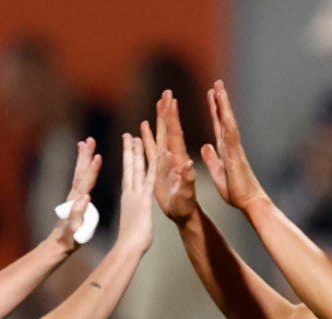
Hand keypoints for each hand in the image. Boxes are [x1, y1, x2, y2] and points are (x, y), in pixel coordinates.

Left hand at [49, 138, 101, 252]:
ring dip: (83, 158)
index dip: (92, 169)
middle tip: (89, 140)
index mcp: (77, 202)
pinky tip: (86, 165)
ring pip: (79, 173)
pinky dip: (83, 169)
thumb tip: (85, 197)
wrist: (58, 245)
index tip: (98, 155)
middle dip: (85, 156)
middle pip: (80, 172)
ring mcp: (73, 197)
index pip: (86, 182)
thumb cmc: (68, 240)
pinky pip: (80, 180)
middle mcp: (74, 196)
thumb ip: (77, 214)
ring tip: (85, 144)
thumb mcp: (74, 230)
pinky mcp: (75, 200)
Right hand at [116, 132, 155, 253]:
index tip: (127, 147)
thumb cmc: (131, 241)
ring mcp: (136, 195)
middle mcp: (130, 192)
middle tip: (129, 135)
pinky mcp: (144, 199)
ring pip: (136, 168)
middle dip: (130, 150)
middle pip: (130, 167)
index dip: (128, 159)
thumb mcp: (132, 222)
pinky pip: (149, 179)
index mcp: (128, 197)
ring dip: (136, 152)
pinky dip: (152, 166)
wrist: (129, 248)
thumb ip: (132, 213)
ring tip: (134, 136)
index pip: (128, 173)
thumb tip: (131, 212)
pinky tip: (154, 154)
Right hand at [142, 90, 200, 225]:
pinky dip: (148, 136)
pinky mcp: (158, 167)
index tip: (171, 101)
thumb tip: (187, 164)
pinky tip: (144, 125)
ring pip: (161, 135)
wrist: (183, 214)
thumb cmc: (185, 206)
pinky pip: (151, 148)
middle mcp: (173, 156)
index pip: (175, 135)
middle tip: (168, 92)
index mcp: (179, 160)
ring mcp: (165, 161)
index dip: (172, 118)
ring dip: (159, 119)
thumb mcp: (186, 194)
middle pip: (169, 129)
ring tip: (159, 101)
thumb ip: (186, 180)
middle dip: (168, 111)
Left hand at [200, 80, 269, 211]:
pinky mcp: (236, 156)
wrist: (249, 202)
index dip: (214, 109)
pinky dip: (228, 124)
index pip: (218, 124)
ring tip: (219, 88)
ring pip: (228, 121)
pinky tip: (224, 112)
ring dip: (224, 105)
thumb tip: (206, 146)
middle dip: (220, 100)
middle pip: (224, 118)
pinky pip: (231, 136)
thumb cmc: (235, 190)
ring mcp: (235, 148)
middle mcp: (231, 145)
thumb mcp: (218, 172)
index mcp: (225, 148)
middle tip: (216, 82)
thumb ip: (212, 158)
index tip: (210, 94)